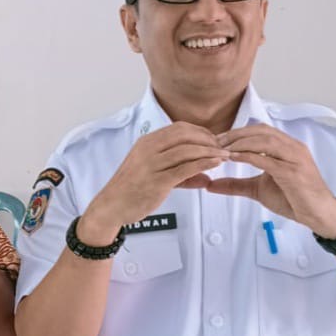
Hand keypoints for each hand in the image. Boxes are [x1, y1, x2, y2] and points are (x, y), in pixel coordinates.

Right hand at [80, 122, 228, 243]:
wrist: (110, 207)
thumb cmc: (131, 191)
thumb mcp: (154, 175)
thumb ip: (182, 175)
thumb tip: (206, 178)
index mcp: (146, 143)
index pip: (178, 128)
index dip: (200, 132)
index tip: (214, 140)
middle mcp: (148, 149)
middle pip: (185, 135)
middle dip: (208, 139)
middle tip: (223, 147)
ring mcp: (152, 165)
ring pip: (187, 150)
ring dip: (210, 151)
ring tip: (225, 156)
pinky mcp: (156, 181)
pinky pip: (185, 168)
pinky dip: (203, 164)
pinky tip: (215, 164)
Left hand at [208, 126, 335, 236]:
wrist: (319, 215)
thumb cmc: (294, 200)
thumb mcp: (258, 190)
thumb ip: (236, 185)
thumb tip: (210, 185)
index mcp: (286, 147)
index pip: (259, 130)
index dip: (237, 132)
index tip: (216, 139)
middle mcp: (292, 147)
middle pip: (260, 131)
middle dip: (235, 134)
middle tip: (215, 142)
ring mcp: (295, 158)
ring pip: (265, 141)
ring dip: (241, 143)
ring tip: (222, 149)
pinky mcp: (294, 172)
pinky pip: (268, 159)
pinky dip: (249, 156)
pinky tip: (234, 158)